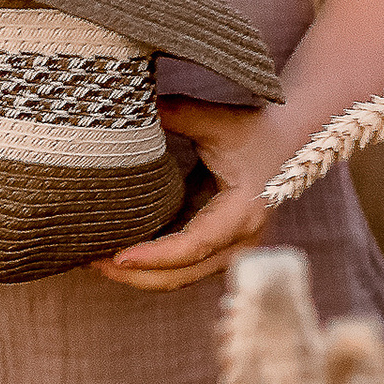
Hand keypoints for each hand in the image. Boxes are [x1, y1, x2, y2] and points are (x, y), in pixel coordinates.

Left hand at [88, 100, 279, 291]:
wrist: (292, 140)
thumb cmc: (254, 130)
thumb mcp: (215, 120)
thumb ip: (174, 114)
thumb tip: (124, 107)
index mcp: (242, 213)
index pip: (193, 246)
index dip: (154, 256)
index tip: (117, 257)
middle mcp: (241, 240)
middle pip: (183, 275)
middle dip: (136, 275)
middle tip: (91, 261)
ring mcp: (233, 248)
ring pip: (182, 277)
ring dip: (142, 274)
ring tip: (96, 260)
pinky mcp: (222, 246)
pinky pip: (184, 265)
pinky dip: (154, 264)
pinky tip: (121, 253)